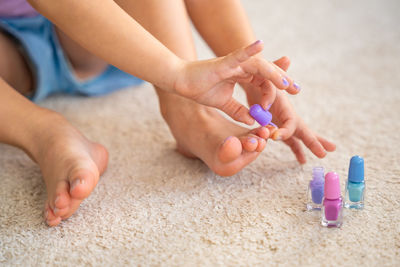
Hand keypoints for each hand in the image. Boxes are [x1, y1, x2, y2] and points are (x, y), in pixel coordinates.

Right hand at [174, 40, 298, 124]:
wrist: (181, 83)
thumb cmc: (200, 89)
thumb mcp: (224, 104)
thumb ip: (238, 111)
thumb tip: (252, 121)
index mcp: (242, 76)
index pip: (264, 81)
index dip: (274, 90)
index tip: (285, 100)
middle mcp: (241, 67)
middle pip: (266, 72)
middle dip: (282, 80)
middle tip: (296, 89)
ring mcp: (233, 64)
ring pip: (258, 66)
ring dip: (273, 73)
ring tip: (286, 83)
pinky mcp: (224, 63)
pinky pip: (239, 55)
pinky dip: (250, 50)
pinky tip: (261, 45)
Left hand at [242, 57, 335, 163]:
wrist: (254, 79)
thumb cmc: (261, 76)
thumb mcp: (268, 73)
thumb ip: (277, 69)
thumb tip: (287, 58)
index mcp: (287, 107)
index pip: (291, 123)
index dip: (285, 131)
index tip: (273, 136)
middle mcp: (288, 116)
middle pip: (304, 131)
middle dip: (315, 141)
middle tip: (328, 151)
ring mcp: (284, 122)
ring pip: (298, 138)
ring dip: (306, 148)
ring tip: (312, 160)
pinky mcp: (277, 125)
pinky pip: (288, 140)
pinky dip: (295, 148)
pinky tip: (301, 159)